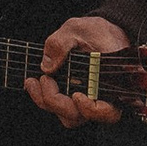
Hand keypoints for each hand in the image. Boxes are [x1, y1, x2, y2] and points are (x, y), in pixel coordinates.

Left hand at [26, 13, 130, 129]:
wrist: (100, 32)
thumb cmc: (96, 32)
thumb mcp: (77, 29)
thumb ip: (62, 44)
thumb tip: (47, 65)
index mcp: (113, 84)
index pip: (107, 112)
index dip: (90, 109)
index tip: (76, 95)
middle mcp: (101, 99)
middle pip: (79, 116)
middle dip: (55, 102)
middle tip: (43, 79)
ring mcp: (87, 102)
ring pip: (68, 116)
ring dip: (47, 102)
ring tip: (33, 82)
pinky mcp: (75, 99)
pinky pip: (61, 108)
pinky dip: (46, 99)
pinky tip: (35, 83)